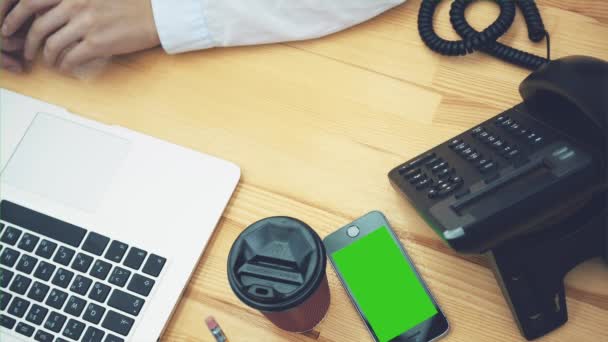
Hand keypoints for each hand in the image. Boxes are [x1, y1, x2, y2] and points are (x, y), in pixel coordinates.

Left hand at [2, 0, 159, 71]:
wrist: (155, 16)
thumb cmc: (130, 5)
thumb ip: (74, 2)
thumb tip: (52, 14)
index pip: (30, 2)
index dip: (14, 18)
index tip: (9, 28)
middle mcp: (75, 5)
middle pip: (37, 27)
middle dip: (28, 44)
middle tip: (28, 52)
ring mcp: (86, 25)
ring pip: (52, 45)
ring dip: (48, 58)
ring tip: (50, 63)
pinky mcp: (97, 43)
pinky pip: (71, 58)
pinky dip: (65, 66)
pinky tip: (67, 68)